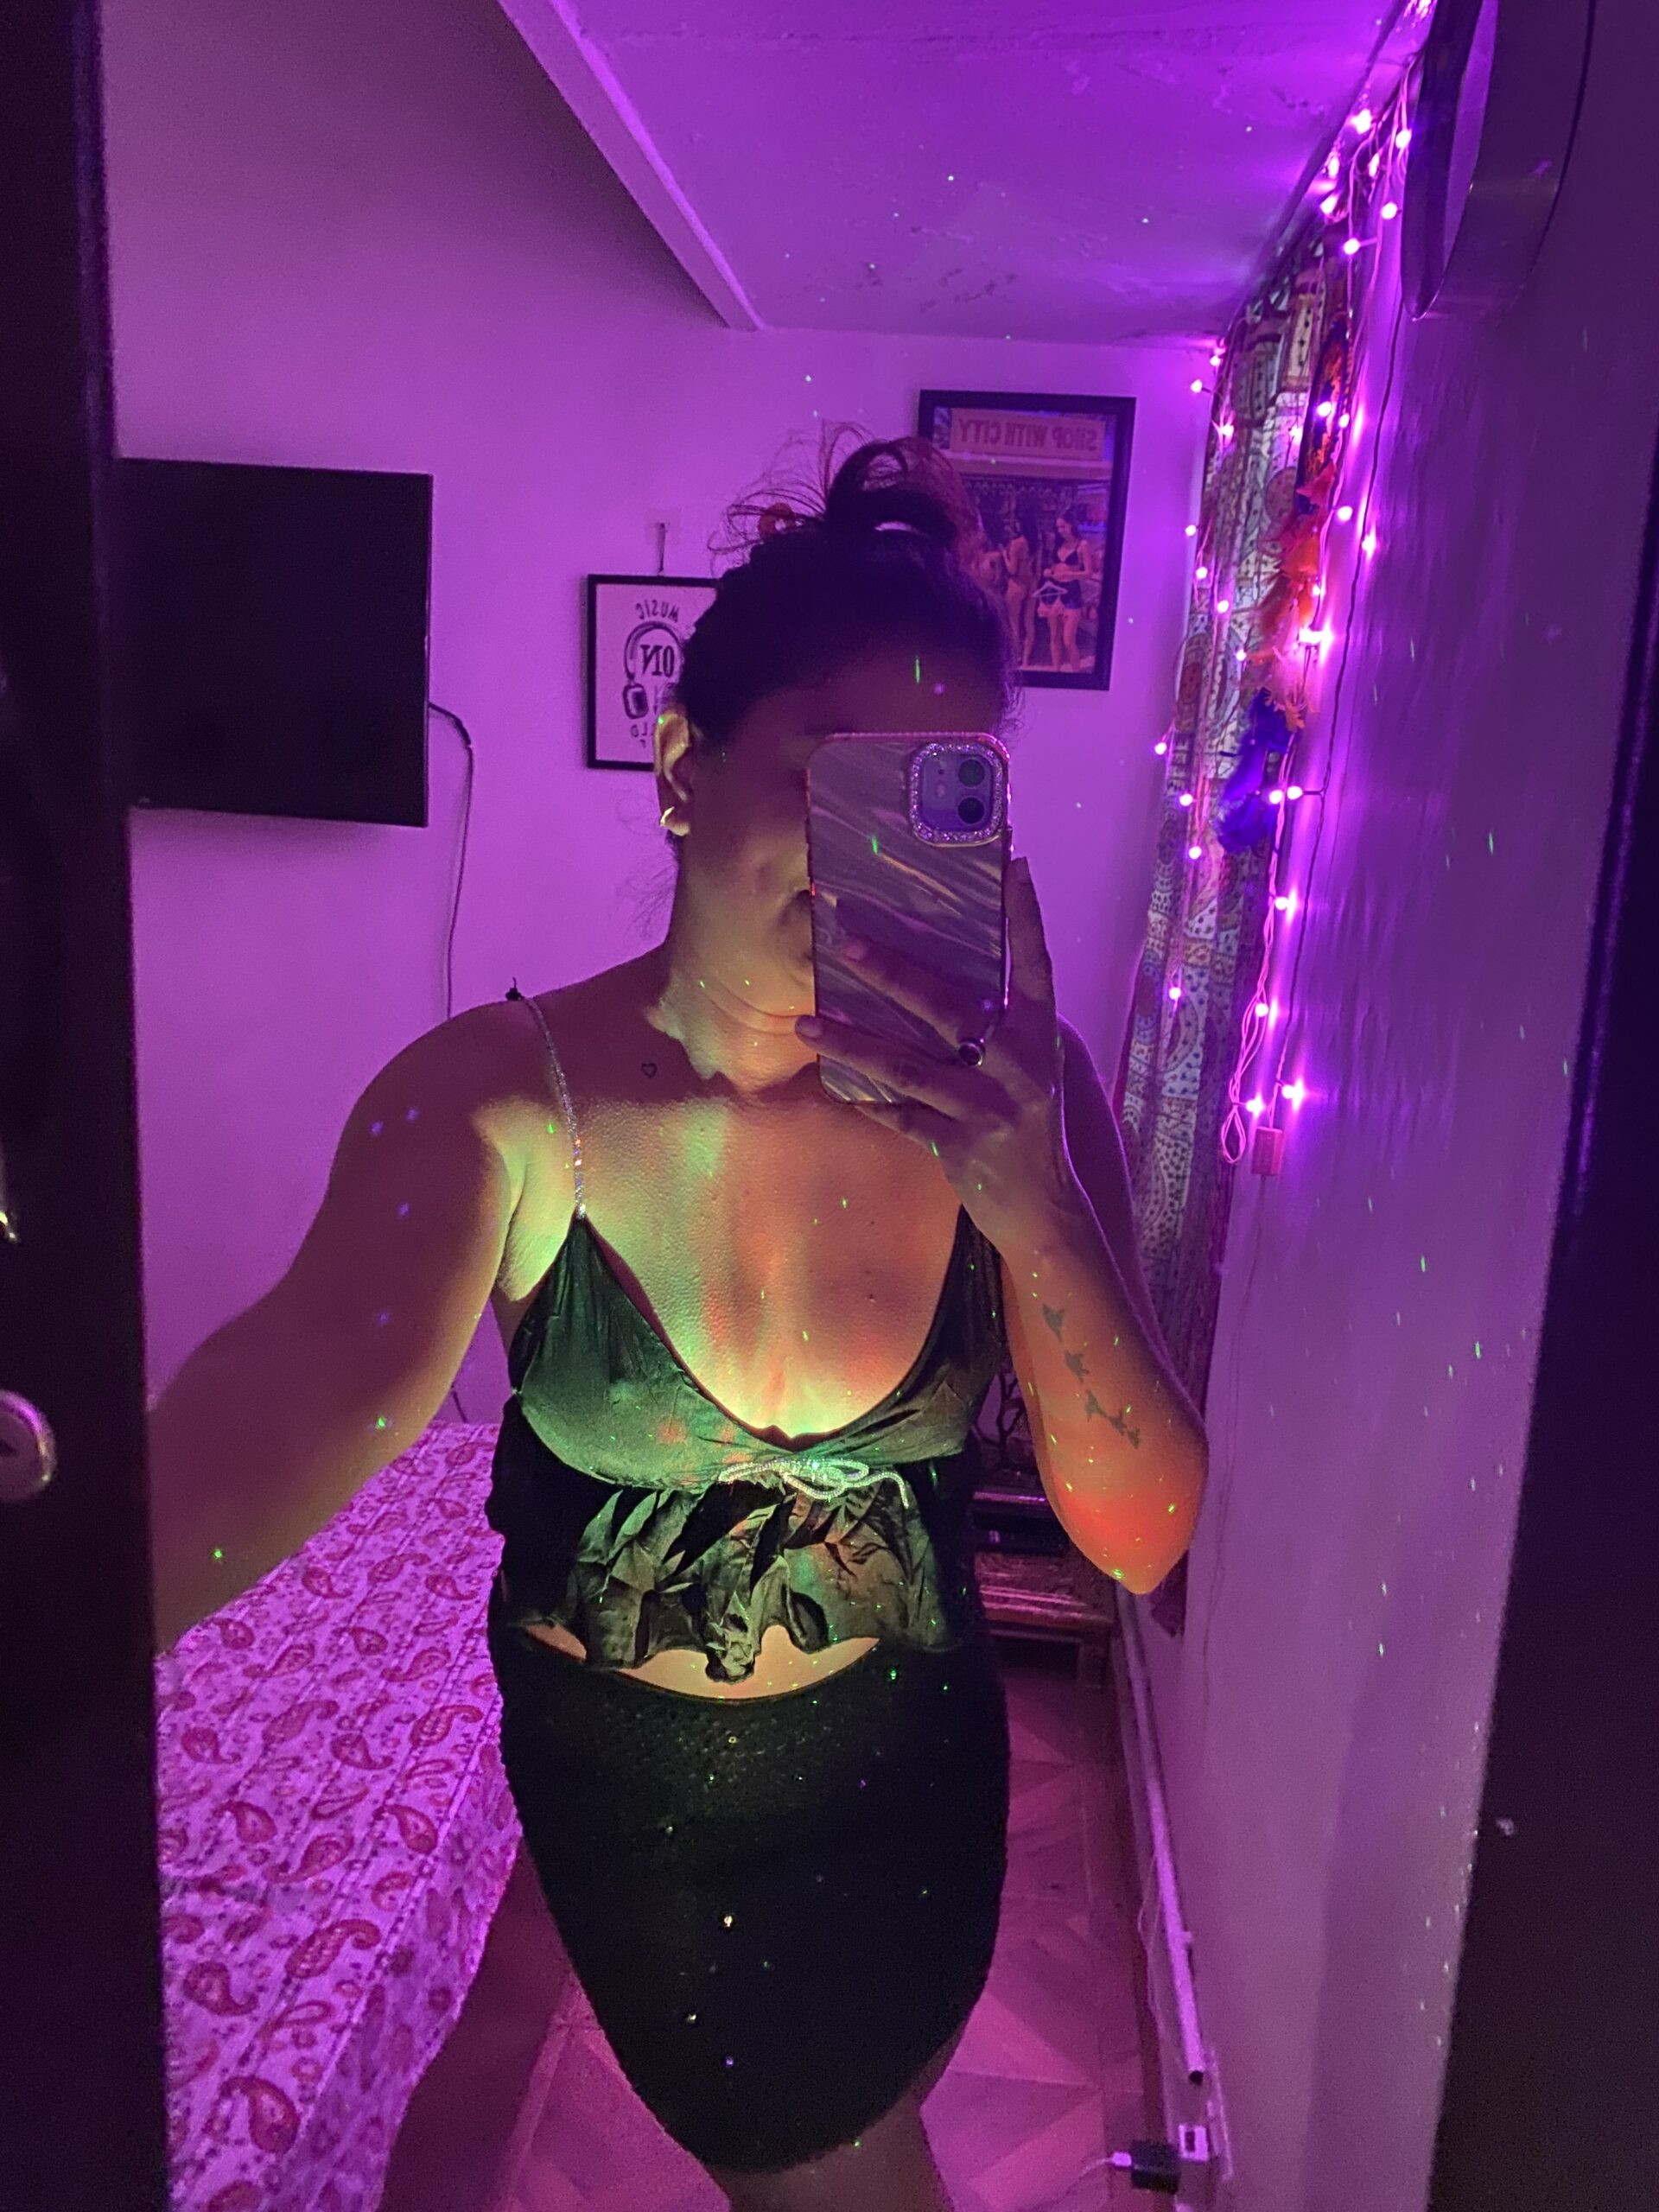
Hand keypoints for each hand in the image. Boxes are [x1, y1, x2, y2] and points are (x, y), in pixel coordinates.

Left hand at [794, 856, 1085, 1252]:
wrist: (1046, 1211)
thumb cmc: (1030, 1126)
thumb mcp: (1029, 1067)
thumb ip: (999, 1023)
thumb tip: (945, 972)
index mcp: (1040, 1035)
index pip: (1034, 963)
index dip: (1025, 915)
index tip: (1012, 863)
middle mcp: (1019, 1065)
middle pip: (949, 1008)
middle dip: (894, 973)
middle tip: (845, 943)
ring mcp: (990, 1107)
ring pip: (908, 1067)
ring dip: (852, 1043)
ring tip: (805, 1023)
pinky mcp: (962, 1146)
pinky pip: (901, 1118)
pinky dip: (868, 1104)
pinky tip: (835, 1088)